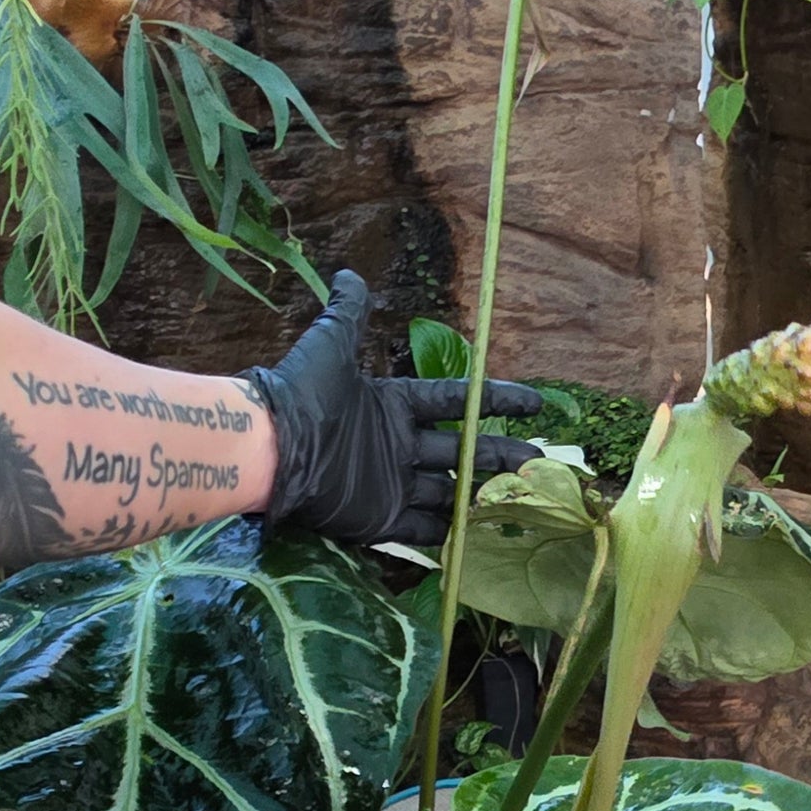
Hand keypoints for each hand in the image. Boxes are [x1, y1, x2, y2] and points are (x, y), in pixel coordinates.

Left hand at [244, 272, 544, 543]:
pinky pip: (421, 531)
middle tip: (539, 462)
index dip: (496, 400)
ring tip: (523, 500)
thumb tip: (348, 273)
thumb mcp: (331, 342)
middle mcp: (397, 446)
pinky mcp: (379, 520)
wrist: (271, 448)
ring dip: (481, 497)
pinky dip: (448, 535)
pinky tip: (480, 537)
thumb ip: (348, 311)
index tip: (534, 405)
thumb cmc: (302, 393)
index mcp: (392, 405)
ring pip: (447, 493)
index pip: (455, 402)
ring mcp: (390, 485)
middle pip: (460, 452)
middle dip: (500, 456)